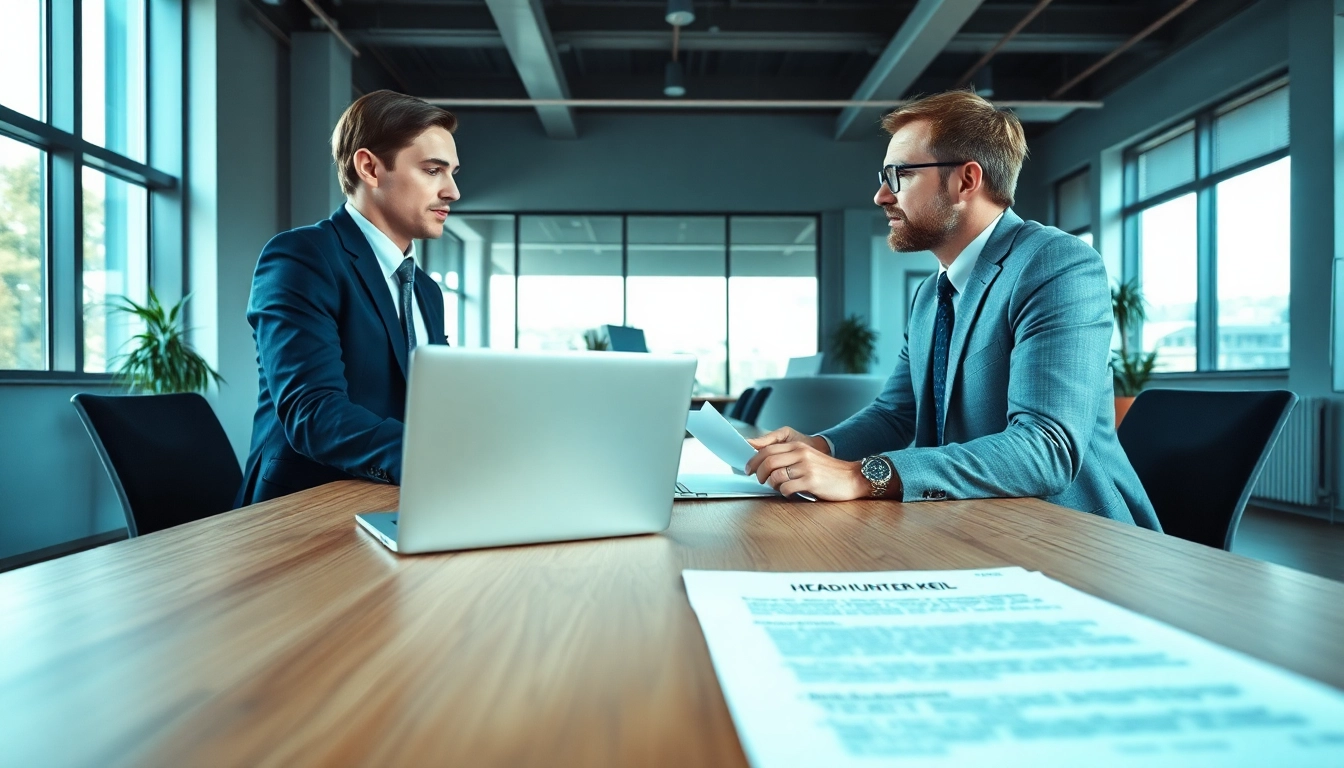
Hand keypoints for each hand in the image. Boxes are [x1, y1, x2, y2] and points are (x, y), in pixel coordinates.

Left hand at [745, 427, 867, 500]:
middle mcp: (800, 454)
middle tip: (759, 480)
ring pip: (775, 475)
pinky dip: (784, 493)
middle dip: (758, 473)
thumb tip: (765, 464)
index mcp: (798, 447)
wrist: (852, 477)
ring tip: (778, 488)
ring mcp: (806, 467)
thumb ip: (789, 457)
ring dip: (771, 485)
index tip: (748, 469)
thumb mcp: (808, 457)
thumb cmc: (828, 471)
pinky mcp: (811, 481)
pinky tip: (790, 493)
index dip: (754, 460)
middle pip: (767, 461)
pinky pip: (786, 488)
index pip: (767, 449)